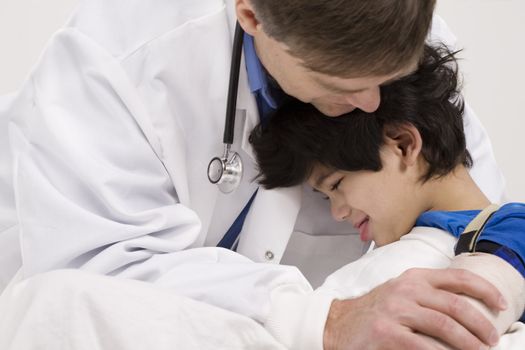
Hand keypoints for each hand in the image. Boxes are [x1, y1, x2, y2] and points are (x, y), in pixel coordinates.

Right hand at [323, 267, 506, 349]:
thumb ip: (429, 293)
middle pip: (456, 306)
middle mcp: (406, 290)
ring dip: (468, 343)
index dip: (484, 290)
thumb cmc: (375, 310)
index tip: (500, 304)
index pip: (457, 278)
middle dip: (481, 325)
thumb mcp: (402, 292)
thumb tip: (467, 309)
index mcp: (413, 277)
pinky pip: (424, 347)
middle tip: (491, 339)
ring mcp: (395, 311)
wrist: (338, 323)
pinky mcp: (387, 334)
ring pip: (445, 327)